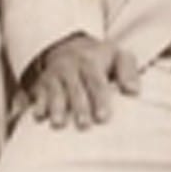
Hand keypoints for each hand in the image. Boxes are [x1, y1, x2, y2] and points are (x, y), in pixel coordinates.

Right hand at [13, 33, 133, 131]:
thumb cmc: (99, 58)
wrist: (68, 46)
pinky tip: (37, 117)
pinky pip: (37, 94)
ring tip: (58, 123)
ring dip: (56, 107)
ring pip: (54, 92)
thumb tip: (134, 91)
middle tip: (84, 125)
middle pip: (74, 89)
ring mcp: (53, 76)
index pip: (96, 81)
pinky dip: (36, 104)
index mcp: (90, 61)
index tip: (103, 117)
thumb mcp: (118, 56)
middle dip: (78, 107)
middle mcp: (69, 67)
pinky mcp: (41, 84)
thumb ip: (128, 72)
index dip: (99, 99)